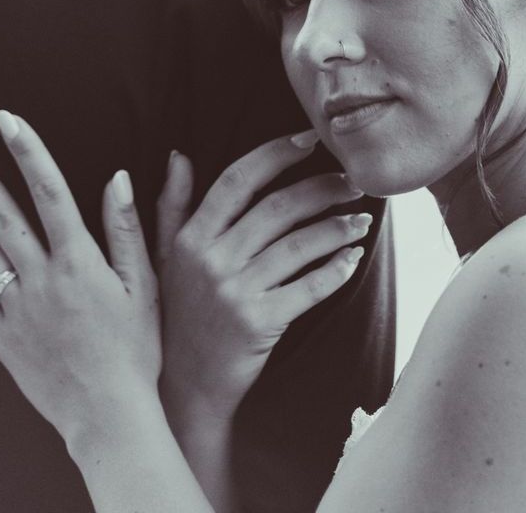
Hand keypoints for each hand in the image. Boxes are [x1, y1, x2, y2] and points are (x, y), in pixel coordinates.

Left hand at [0, 110, 160, 447]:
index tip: (8, 120)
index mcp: (79, 261)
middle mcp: (41, 279)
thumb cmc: (137, 352)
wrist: (109, 415)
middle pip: (3, 216)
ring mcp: (17, 309)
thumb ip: (126, 231)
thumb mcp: (144, 287)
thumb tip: (118, 179)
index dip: (28, 151)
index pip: (49, 191)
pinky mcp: (3, 339)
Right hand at [153, 132, 371, 423]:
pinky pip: (309, 288)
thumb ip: (172, 205)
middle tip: (354, 181)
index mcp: (191, 237)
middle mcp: (212, 259)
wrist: (185, 387)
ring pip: (299, 245)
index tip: (311, 139)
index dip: (276, 154)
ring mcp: (235, 292)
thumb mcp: (162, 258)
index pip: (238, 180)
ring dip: (337, 227)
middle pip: (278, 207)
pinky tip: (353, 257)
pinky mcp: (259, 322)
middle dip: (323, 188)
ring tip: (363, 219)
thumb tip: (179, 154)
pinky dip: (335, 270)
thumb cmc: (177, 316)